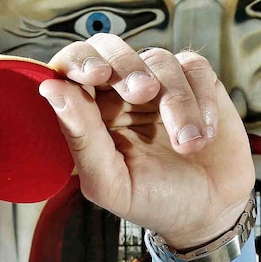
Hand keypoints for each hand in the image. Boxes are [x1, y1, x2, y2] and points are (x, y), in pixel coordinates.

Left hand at [38, 33, 253, 250]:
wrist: (209, 214)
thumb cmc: (153, 201)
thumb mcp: (110, 183)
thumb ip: (81, 138)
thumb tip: (51, 90)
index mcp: (89, 113)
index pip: (70, 69)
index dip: (78, 61)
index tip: (94, 75)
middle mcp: (120, 93)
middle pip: (108, 47)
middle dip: (123, 64)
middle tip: (141, 92)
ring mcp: (159, 84)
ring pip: (158, 60)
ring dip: (175, 103)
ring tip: (186, 145)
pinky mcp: (197, 84)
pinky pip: (194, 68)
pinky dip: (200, 100)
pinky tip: (203, 136)